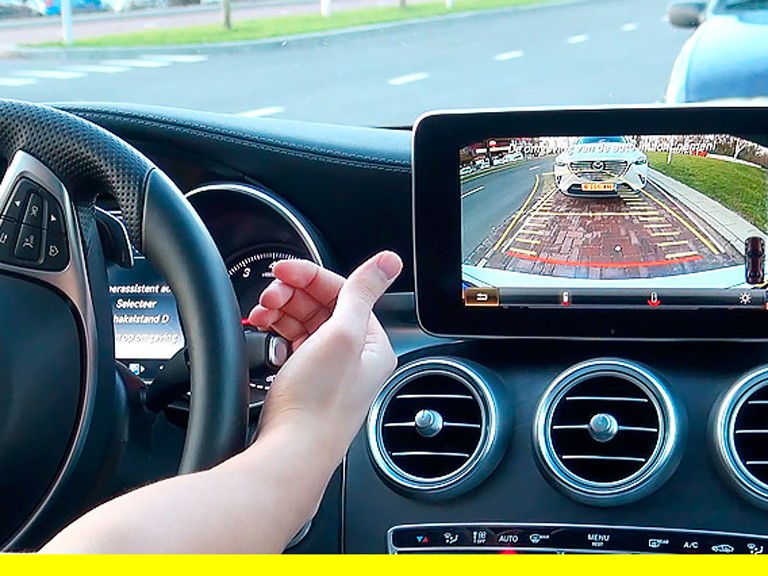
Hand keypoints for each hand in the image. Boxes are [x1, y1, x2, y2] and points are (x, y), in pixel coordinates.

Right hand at [248, 251, 402, 463]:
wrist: (289, 454)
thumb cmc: (318, 405)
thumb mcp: (344, 335)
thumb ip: (363, 292)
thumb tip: (390, 261)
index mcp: (372, 343)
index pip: (344, 292)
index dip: (310, 277)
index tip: (283, 270)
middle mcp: (354, 356)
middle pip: (322, 305)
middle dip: (292, 294)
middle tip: (268, 295)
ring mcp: (328, 369)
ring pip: (304, 322)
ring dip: (281, 310)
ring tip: (261, 313)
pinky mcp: (305, 381)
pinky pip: (292, 343)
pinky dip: (276, 332)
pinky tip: (262, 330)